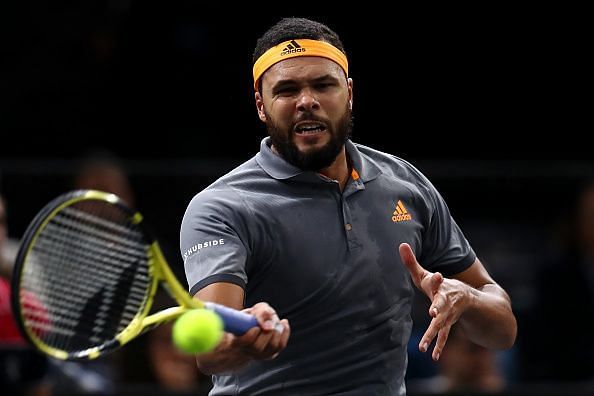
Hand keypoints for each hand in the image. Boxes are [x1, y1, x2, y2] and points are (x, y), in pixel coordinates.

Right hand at [232, 302, 289, 359]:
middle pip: (258, 347)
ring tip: (274, 321)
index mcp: (236, 341)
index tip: (256, 328)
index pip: (242, 343)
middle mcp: (247, 351)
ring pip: (272, 346)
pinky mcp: (272, 353)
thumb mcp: (253, 310)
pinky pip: (281, 345)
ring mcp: (260, 355)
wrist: (252, 328)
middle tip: (269, 321)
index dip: (250, 336)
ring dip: (276, 330)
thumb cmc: (250, 318)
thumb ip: (260, 312)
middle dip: (267, 331)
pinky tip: (283, 322)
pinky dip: (285, 331)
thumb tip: (269, 323)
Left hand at [399, 243, 470, 360]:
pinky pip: (444, 336)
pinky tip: (432, 356)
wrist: (466, 298)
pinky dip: (438, 345)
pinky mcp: (448, 324)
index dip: (436, 278)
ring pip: (441, 325)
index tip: (437, 275)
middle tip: (432, 313)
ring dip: (432, 334)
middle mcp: (446, 301)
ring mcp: (448, 314)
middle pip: (442, 304)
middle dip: (438, 308)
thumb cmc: (438, 285)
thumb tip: (401, 244)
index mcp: (440, 286)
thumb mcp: (426, 274)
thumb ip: (412, 262)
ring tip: (422, 347)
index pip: (438, 281)